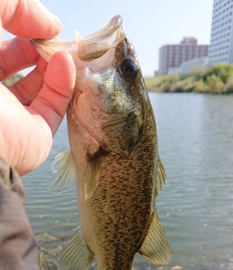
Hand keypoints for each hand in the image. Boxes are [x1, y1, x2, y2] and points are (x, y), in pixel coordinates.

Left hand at [0, 0, 75, 175]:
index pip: (0, 45)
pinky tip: (66, 65)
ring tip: (63, 49)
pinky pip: (55, 106)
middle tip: (52, 35)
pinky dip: (65, 83)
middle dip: (39, 45)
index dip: (19, 27)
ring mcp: (14, 115)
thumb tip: (48, 23)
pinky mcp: (35, 134)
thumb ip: (10, 6)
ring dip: (55, 63)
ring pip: (41, 85)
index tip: (38, 22)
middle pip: (19, 63)